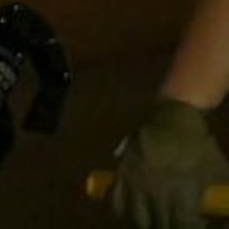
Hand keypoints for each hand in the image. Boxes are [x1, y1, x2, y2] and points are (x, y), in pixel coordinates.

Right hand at [108, 99, 228, 228]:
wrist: (176, 116)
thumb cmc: (202, 148)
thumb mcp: (220, 175)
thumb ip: (219, 200)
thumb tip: (220, 218)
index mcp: (183, 192)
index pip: (183, 226)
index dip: (190, 228)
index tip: (193, 225)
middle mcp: (156, 189)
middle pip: (160, 225)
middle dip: (169, 225)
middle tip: (175, 221)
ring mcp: (136, 180)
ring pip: (137, 218)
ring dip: (147, 221)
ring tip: (155, 218)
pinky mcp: (121, 171)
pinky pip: (115, 200)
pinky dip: (123, 209)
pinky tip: (134, 209)